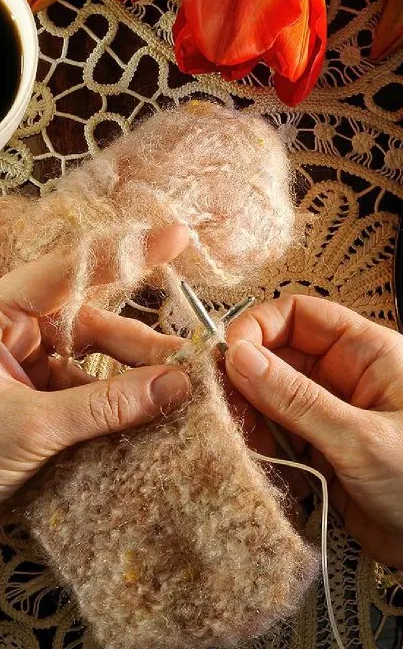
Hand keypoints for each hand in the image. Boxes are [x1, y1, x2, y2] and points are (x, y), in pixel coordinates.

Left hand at [0, 225, 189, 502]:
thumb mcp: (31, 426)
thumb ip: (104, 406)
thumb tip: (175, 386)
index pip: (71, 269)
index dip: (128, 253)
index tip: (177, 237)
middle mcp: (14, 328)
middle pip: (93, 321)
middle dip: (141, 344)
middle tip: (190, 360)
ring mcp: (26, 363)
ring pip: (94, 357)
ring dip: (134, 376)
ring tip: (178, 392)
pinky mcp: (36, 396)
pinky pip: (86, 388)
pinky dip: (115, 402)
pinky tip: (146, 416)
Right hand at [225, 296, 402, 566]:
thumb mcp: (361, 437)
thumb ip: (297, 398)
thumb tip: (239, 357)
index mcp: (366, 352)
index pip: (301, 315)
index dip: (260, 326)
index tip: (229, 353)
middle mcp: (344, 377)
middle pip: (279, 354)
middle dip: (245, 373)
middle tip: (218, 398)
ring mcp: (329, 415)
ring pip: (271, 396)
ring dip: (247, 411)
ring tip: (229, 431)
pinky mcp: (319, 451)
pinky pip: (276, 434)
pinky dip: (257, 443)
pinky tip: (246, 455)